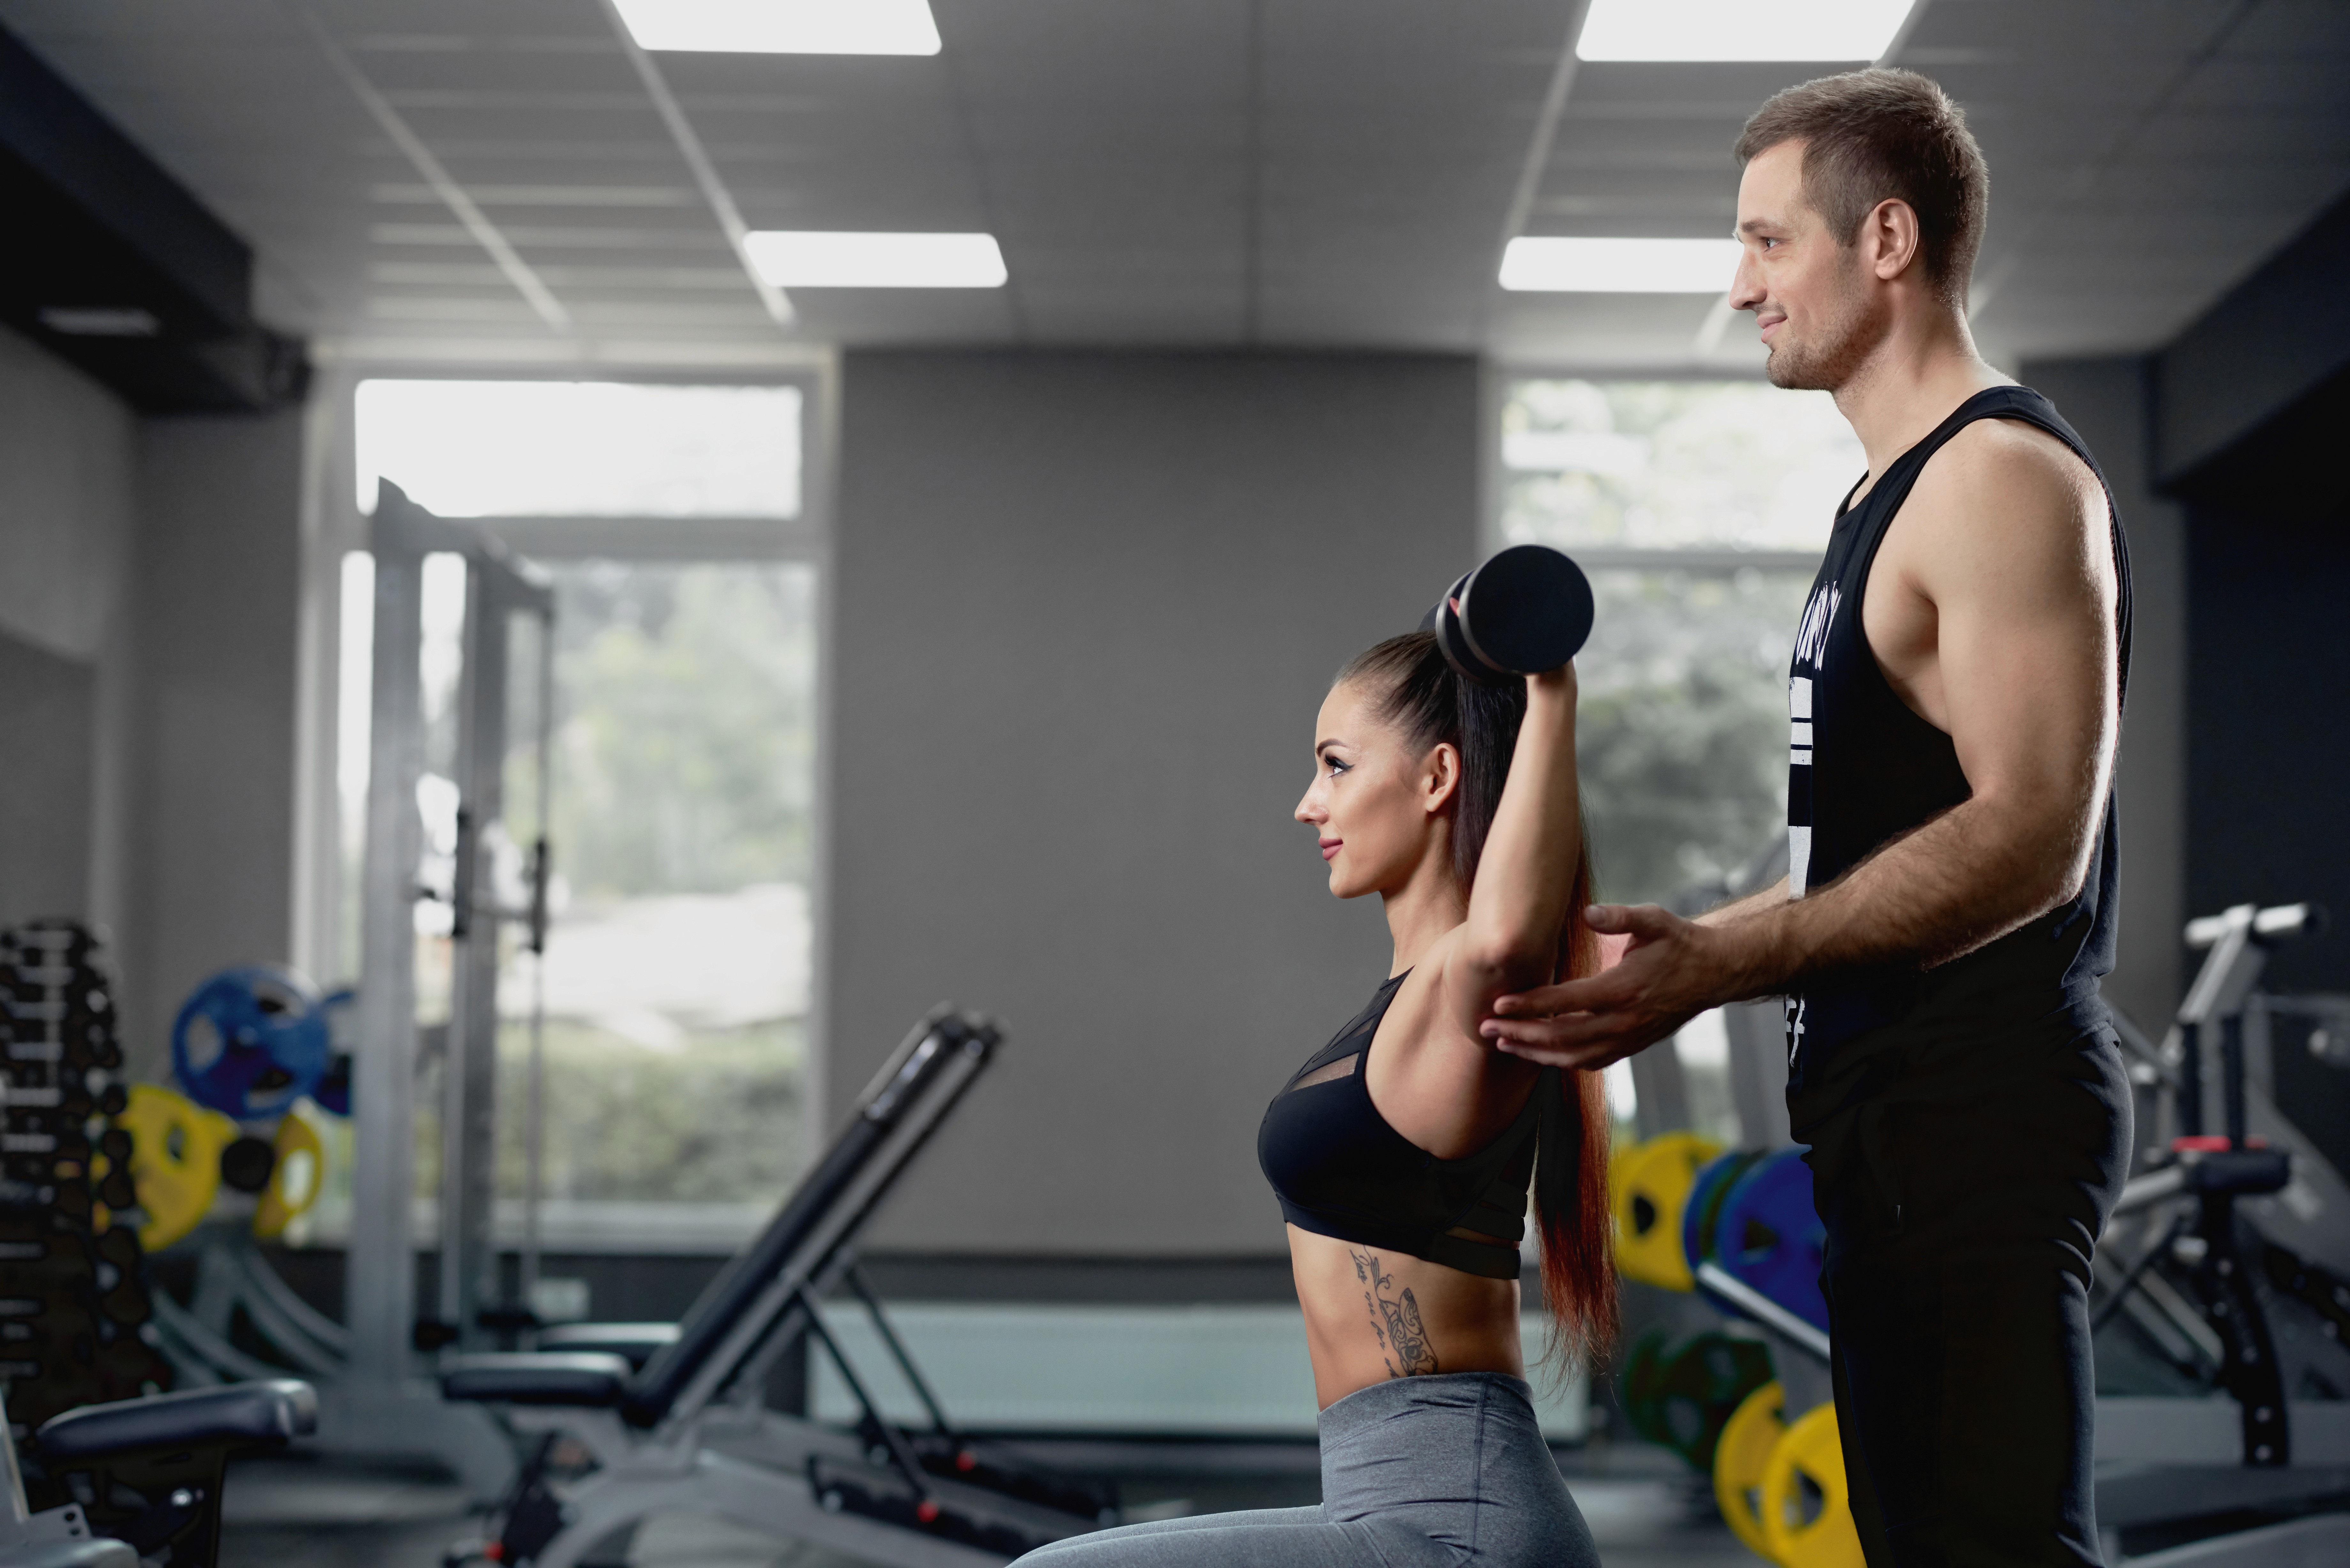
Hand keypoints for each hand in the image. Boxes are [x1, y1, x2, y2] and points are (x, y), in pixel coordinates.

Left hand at [1478, 903, 1730, 1069]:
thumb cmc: (1677, 943)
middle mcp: (1624, 1021)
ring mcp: (1628, 1039)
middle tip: (1486, 1027)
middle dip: (1521, 1033)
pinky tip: (1536, 1053)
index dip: (1530, 1005)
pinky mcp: (1630, 1046)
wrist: (1711, 973)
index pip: (1566, 1002)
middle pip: (1562, 1035)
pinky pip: (1589, 1062)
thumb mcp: (1655, 920)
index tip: (1499, 1003)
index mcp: (1624, 989)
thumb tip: (1588, 914)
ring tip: (1501, 1043)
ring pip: (1573, 1056)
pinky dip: (1559, 1060)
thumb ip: (1621, 917)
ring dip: (1534, 1052)